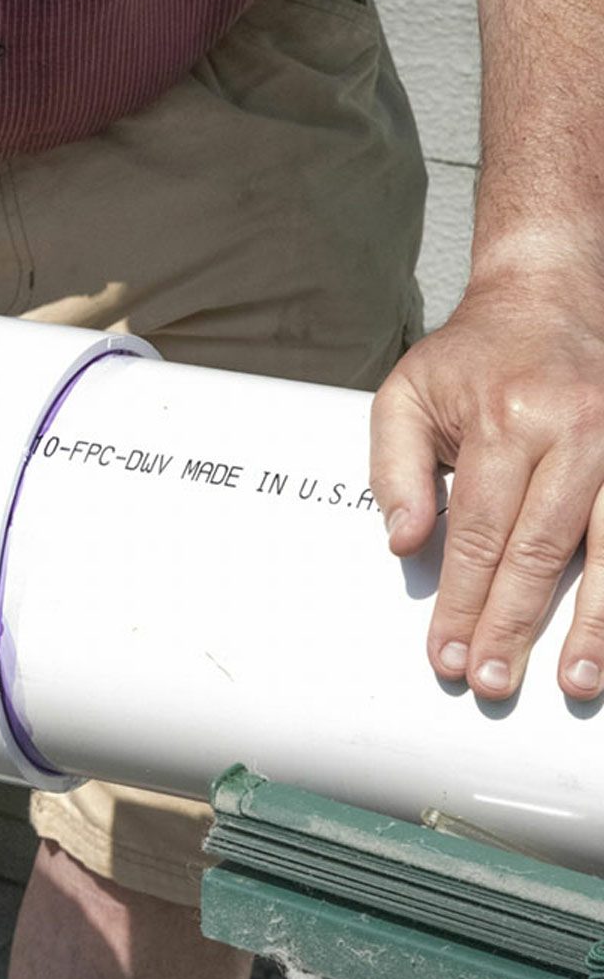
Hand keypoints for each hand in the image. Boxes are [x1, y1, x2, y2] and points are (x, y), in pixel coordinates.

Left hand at [371, 268, 603, 701]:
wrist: (549, 297)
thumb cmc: (471, 354)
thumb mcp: (406, 395)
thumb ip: (394, 470)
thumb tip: (402, 542)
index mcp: (505, 418)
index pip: (478, 530)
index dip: (460, 598)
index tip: (444, 649)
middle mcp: (573, 432)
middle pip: (541, 551)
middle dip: (513, 624)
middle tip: (490, 679)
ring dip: (591, 625)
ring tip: (571, 680)